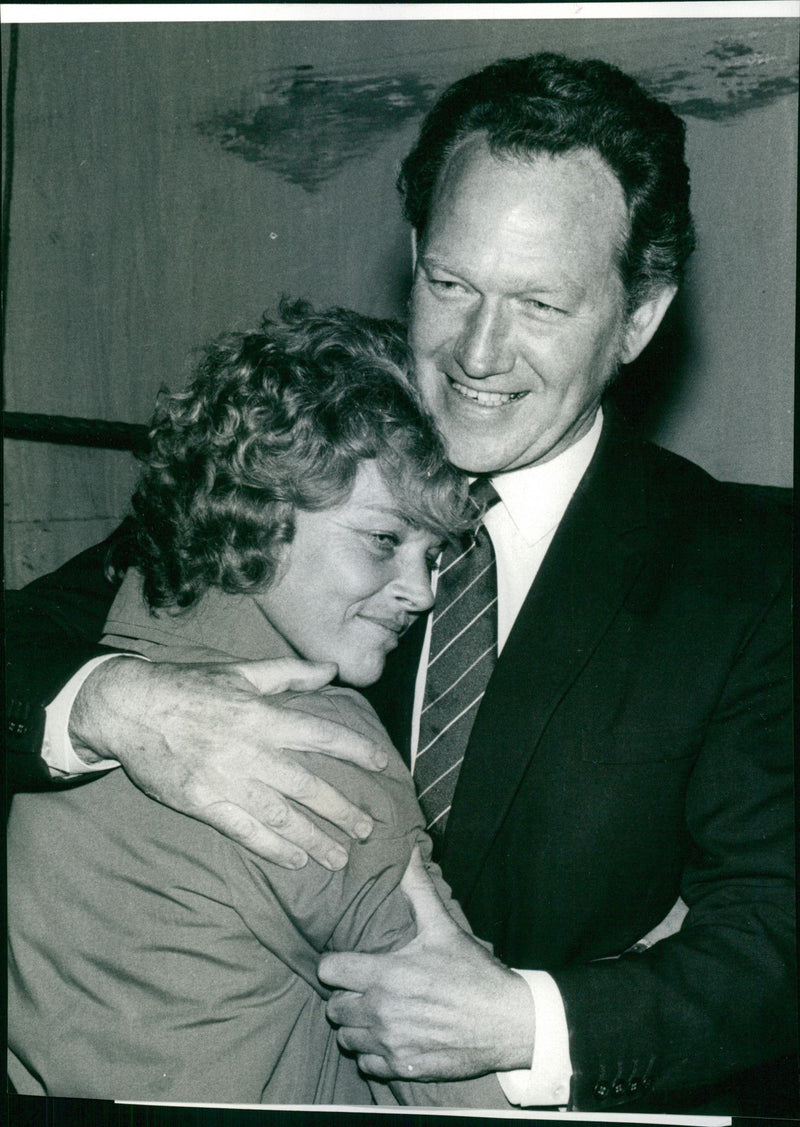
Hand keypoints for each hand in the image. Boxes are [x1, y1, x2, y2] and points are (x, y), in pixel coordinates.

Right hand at [69, 655, 388, 868]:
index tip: (381, 766)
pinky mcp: (201, 802)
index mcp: (261, 715)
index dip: (355, 750)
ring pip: (280, 815)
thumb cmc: (188, 686)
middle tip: (368, 829)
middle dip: (341, 809)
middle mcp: (248, 749)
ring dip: (314, 837)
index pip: (320, 734)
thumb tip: (331, 669)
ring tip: (339, 856)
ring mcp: (224, 779)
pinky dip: (272, 848)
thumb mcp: (240, 671)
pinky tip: (296, 861)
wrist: (129, 707)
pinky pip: (244, 831)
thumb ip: (289, 673)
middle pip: (306, 785)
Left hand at [319, 846, 535, 1078]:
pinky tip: (389, 1037)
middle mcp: (382, 1011)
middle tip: (363, 987)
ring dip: (356, 1024)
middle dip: (345, 995)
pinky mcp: (402, 1067)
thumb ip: (418, 890)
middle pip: (333, 1007)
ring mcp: (390, 1044)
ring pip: (347, 1037)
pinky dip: (372, 1053)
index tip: (347, 962)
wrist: (508, 1023)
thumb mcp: (444, 928)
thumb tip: (408, 852)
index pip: (329, 970)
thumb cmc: (475, 974)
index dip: (334, 964)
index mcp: (387, 974)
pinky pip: (366, 1064)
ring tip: (375, 1011)